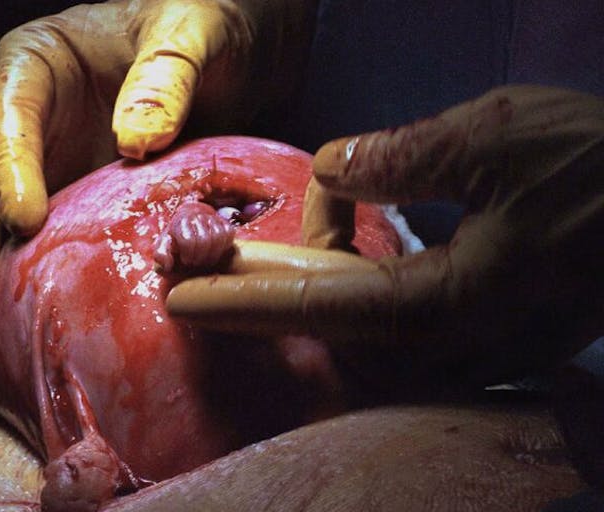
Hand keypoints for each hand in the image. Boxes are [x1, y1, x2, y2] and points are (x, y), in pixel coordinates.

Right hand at [0, 0, 315, 337]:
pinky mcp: (83, 199)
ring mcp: (55, 163)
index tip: (26, 222)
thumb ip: (165, 76)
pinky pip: (52, 239)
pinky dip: (38, 277)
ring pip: (6, 219)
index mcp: (39, 63)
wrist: (240, 50)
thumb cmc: (210, 20)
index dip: (9, 171)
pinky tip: (30, 318)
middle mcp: (33, 119)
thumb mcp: (193, 31)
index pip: (9, 117)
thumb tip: (134, 141)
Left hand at [167, 86, 603, 385]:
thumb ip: (401, 158)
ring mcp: (478, 343)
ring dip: (317, 279)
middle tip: (206, 264)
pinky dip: (360, 281)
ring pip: (364, 327)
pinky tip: (350, 241)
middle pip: (332, 325)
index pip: (321, 308)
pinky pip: (401, 320)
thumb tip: (332, 168)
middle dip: (264, 293)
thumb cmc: (603, 166)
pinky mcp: (492, 330)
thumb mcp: (495, 136)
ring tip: (295, 230)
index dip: (245, 300)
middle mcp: (458, 340)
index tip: (182, 296)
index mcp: (452, 302)